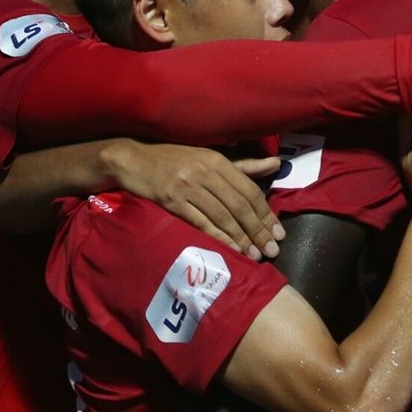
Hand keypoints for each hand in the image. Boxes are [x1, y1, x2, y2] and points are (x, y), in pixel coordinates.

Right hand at [102, 141, 283, 259]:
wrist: (133, 160)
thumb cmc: (174, 159)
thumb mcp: (209, 157)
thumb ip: (243, 165)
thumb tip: (276, 163)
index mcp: (217, 160)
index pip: (249, 190)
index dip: (266, 213)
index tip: (278, 232)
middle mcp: (204, 172)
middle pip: (239, 205)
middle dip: (258, 230)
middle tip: (272, 250)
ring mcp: (187, 186)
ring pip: (222, 216)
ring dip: (241, 238)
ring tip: (255, 254)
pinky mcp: (171, 200)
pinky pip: (200, 222)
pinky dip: (217, 237)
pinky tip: (230, 249)